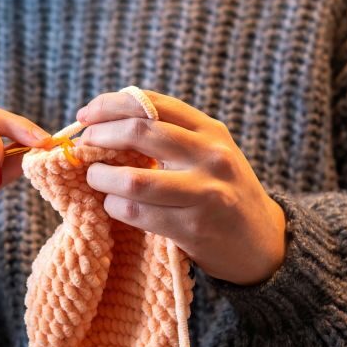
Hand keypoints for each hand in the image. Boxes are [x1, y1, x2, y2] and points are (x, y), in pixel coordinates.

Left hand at [76, 90, 285, 285]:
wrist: (262, 243)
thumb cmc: (220, 193)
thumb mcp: (207, 154)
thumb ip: (169, 136)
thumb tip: (103, 123)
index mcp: (211, 130)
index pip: (152, 103)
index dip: (110, 104)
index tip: (85, 115)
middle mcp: (211, 155)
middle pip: (140, 132)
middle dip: (100, 136)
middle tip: (84, 146)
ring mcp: (204, 192)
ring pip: (133, 179)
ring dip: (101, 177)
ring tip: (94, 178)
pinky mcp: (192, 228)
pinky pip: (136, 213)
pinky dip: (113, 206)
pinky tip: (111, 204)